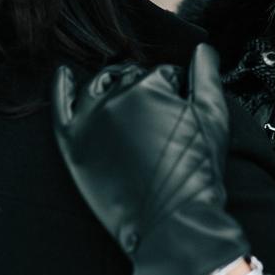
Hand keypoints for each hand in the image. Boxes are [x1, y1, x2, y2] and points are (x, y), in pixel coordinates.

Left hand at [52, 44, 249, 274]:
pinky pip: (61, 105)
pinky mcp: (73, 143)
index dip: (176, 94)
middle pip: (131, 79)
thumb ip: (207, 76)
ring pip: (100, 86)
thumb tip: (202, 49)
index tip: (180, 118)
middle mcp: (116, 96)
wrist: (172, 225)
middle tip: (159, 125)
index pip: (163, 75)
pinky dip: (61, 86)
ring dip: (114, 89)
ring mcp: (90, 119)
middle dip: (146, 92)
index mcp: (150, 85)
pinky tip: (64, 74)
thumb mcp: (213, 118)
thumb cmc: (196, 175)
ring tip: (130, 113)